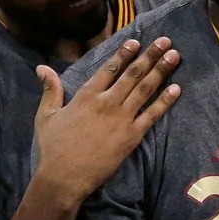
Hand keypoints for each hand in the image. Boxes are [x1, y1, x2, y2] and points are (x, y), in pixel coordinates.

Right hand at [31, 37, 180, 206]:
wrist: (64, 178)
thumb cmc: (53, 148)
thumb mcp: (46, 115)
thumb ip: (50, 90)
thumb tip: (42, 67)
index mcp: (87, 95)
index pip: (110, 68)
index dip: (124, 53)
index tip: (136, 42)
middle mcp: (107, 102)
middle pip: (133, 74)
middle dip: (150, 55)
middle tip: (165, 41)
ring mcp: (122, 118)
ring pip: (145, 89)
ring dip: (161, 71)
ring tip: (175, 56)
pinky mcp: (132, 136)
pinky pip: (152, 115)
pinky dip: (165, 101)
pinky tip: (176, 88)